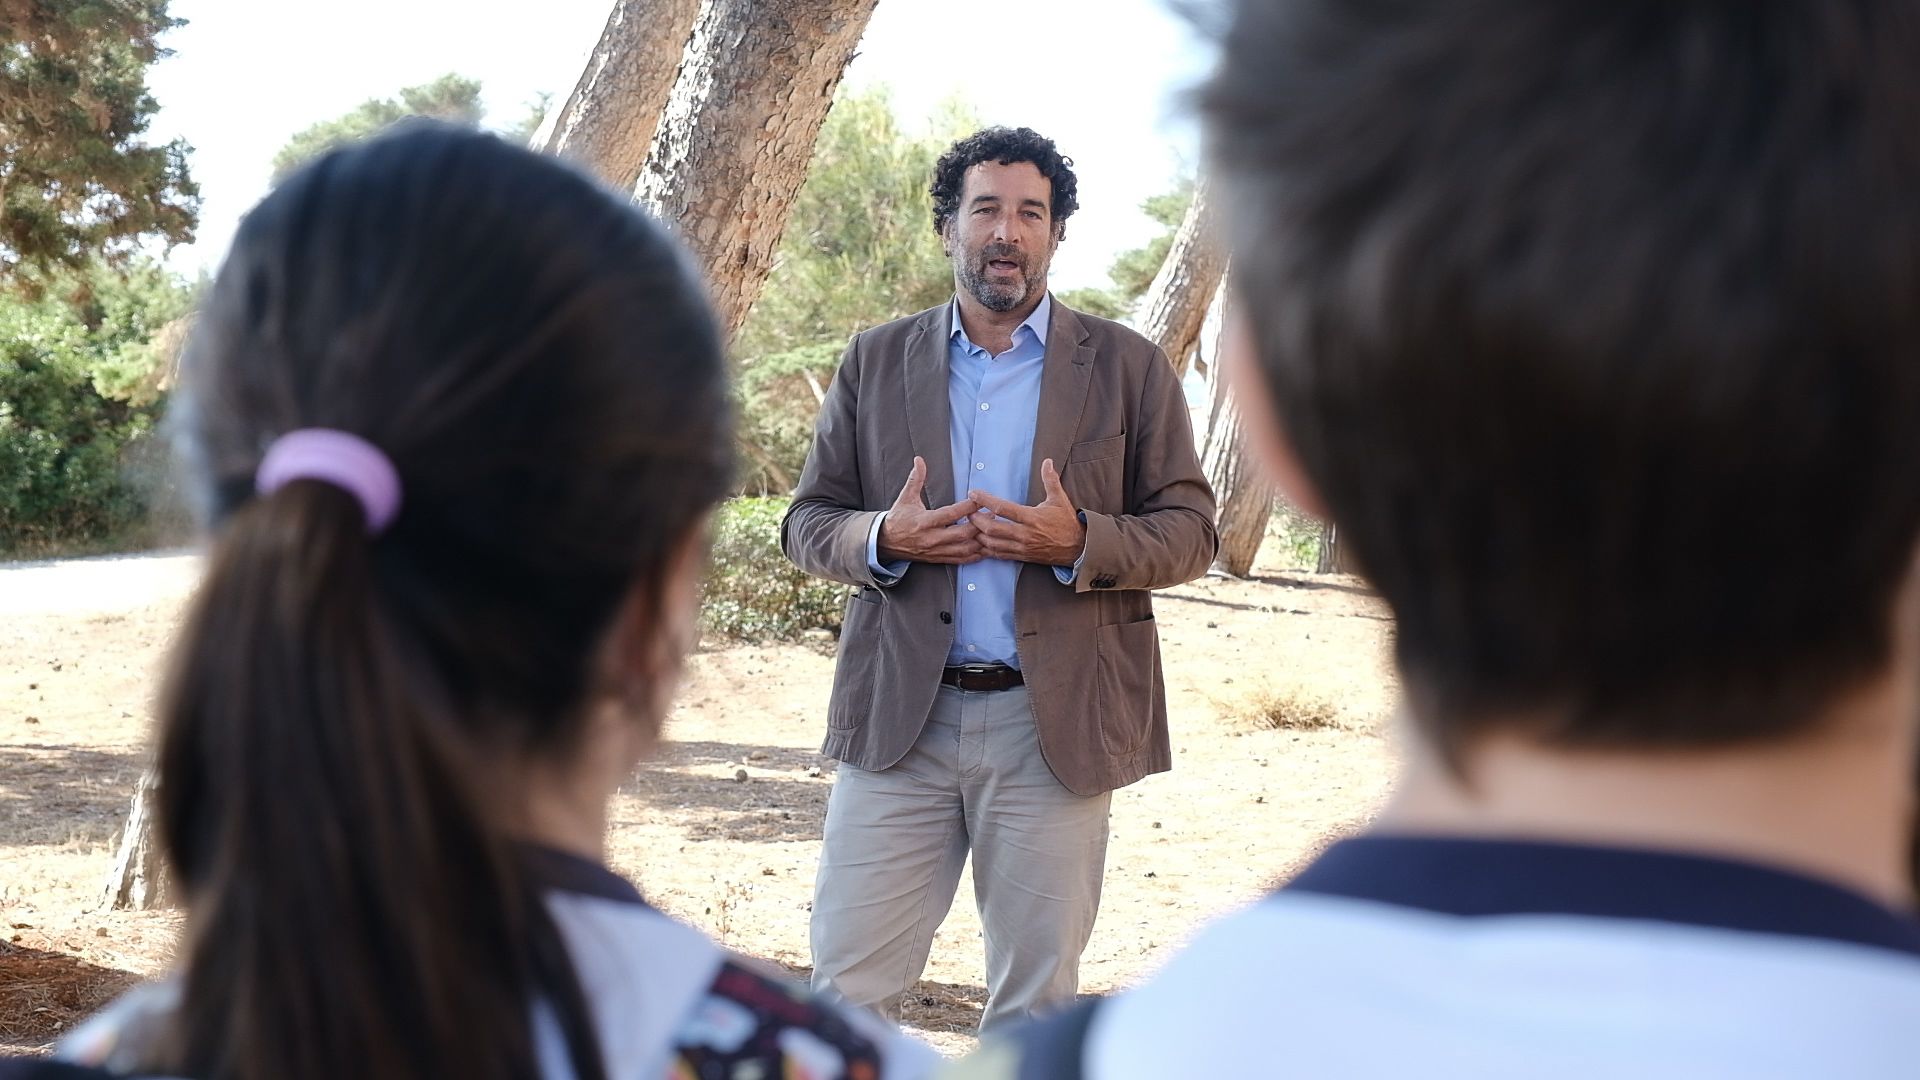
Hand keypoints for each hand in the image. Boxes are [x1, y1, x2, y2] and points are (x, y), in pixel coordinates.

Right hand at [877, 456, 983, 563]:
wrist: (885, 542)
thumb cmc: (898, 519)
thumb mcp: (905, 498)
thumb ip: (915, 479)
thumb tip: (919, 460)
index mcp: (925, 521)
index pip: (951, 514)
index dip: (968, 507)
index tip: (980, 500)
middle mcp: (931, 538)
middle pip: (962, 534)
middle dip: (979, 525)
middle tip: (992, 515)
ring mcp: (935, 550)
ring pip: (964, 549)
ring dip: (980, 542)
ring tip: (991, 532)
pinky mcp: (937, 558)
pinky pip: (959, 560)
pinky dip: (974, 556)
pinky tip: (983, 550)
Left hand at [969, 459, 1086, 565]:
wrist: (1078, 548)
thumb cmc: (1067, 523)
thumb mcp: (1060, 500)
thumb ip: (1050, 480)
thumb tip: (1047, 461)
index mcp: (1032, 517)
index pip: (1003, 508)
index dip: (984, 500)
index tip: (973, 493)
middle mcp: (1025, 534)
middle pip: (992, 528)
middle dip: (976, 520)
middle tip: (967, 512)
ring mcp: (1022, 547)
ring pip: (993, 543)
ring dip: (978, 535)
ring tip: (970, 527)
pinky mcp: (1022, 556)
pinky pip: (999, 555)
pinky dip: (987, 549)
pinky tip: (980, 542)